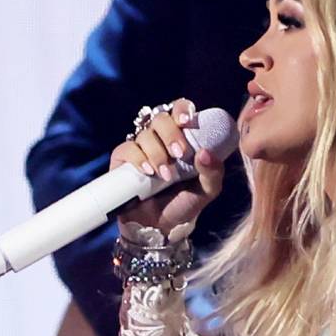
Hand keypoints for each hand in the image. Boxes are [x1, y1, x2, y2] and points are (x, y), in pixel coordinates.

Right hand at [111, 99, 222, 233]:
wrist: (160, 226)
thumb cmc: (184, 203)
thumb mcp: (207, 190)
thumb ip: (213, 173)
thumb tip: (205, 153)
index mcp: (182, 137)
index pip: (180, 109)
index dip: (182, 109)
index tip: (186, 122)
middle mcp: (160, 138)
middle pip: (161, 117)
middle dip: (171, 133)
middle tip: (179, 154)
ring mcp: (140, 147)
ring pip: (146, 134)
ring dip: (157, 153)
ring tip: (165, 176)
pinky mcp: (122, 159)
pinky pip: (128, 148)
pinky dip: (139, 158)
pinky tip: (148, 172)